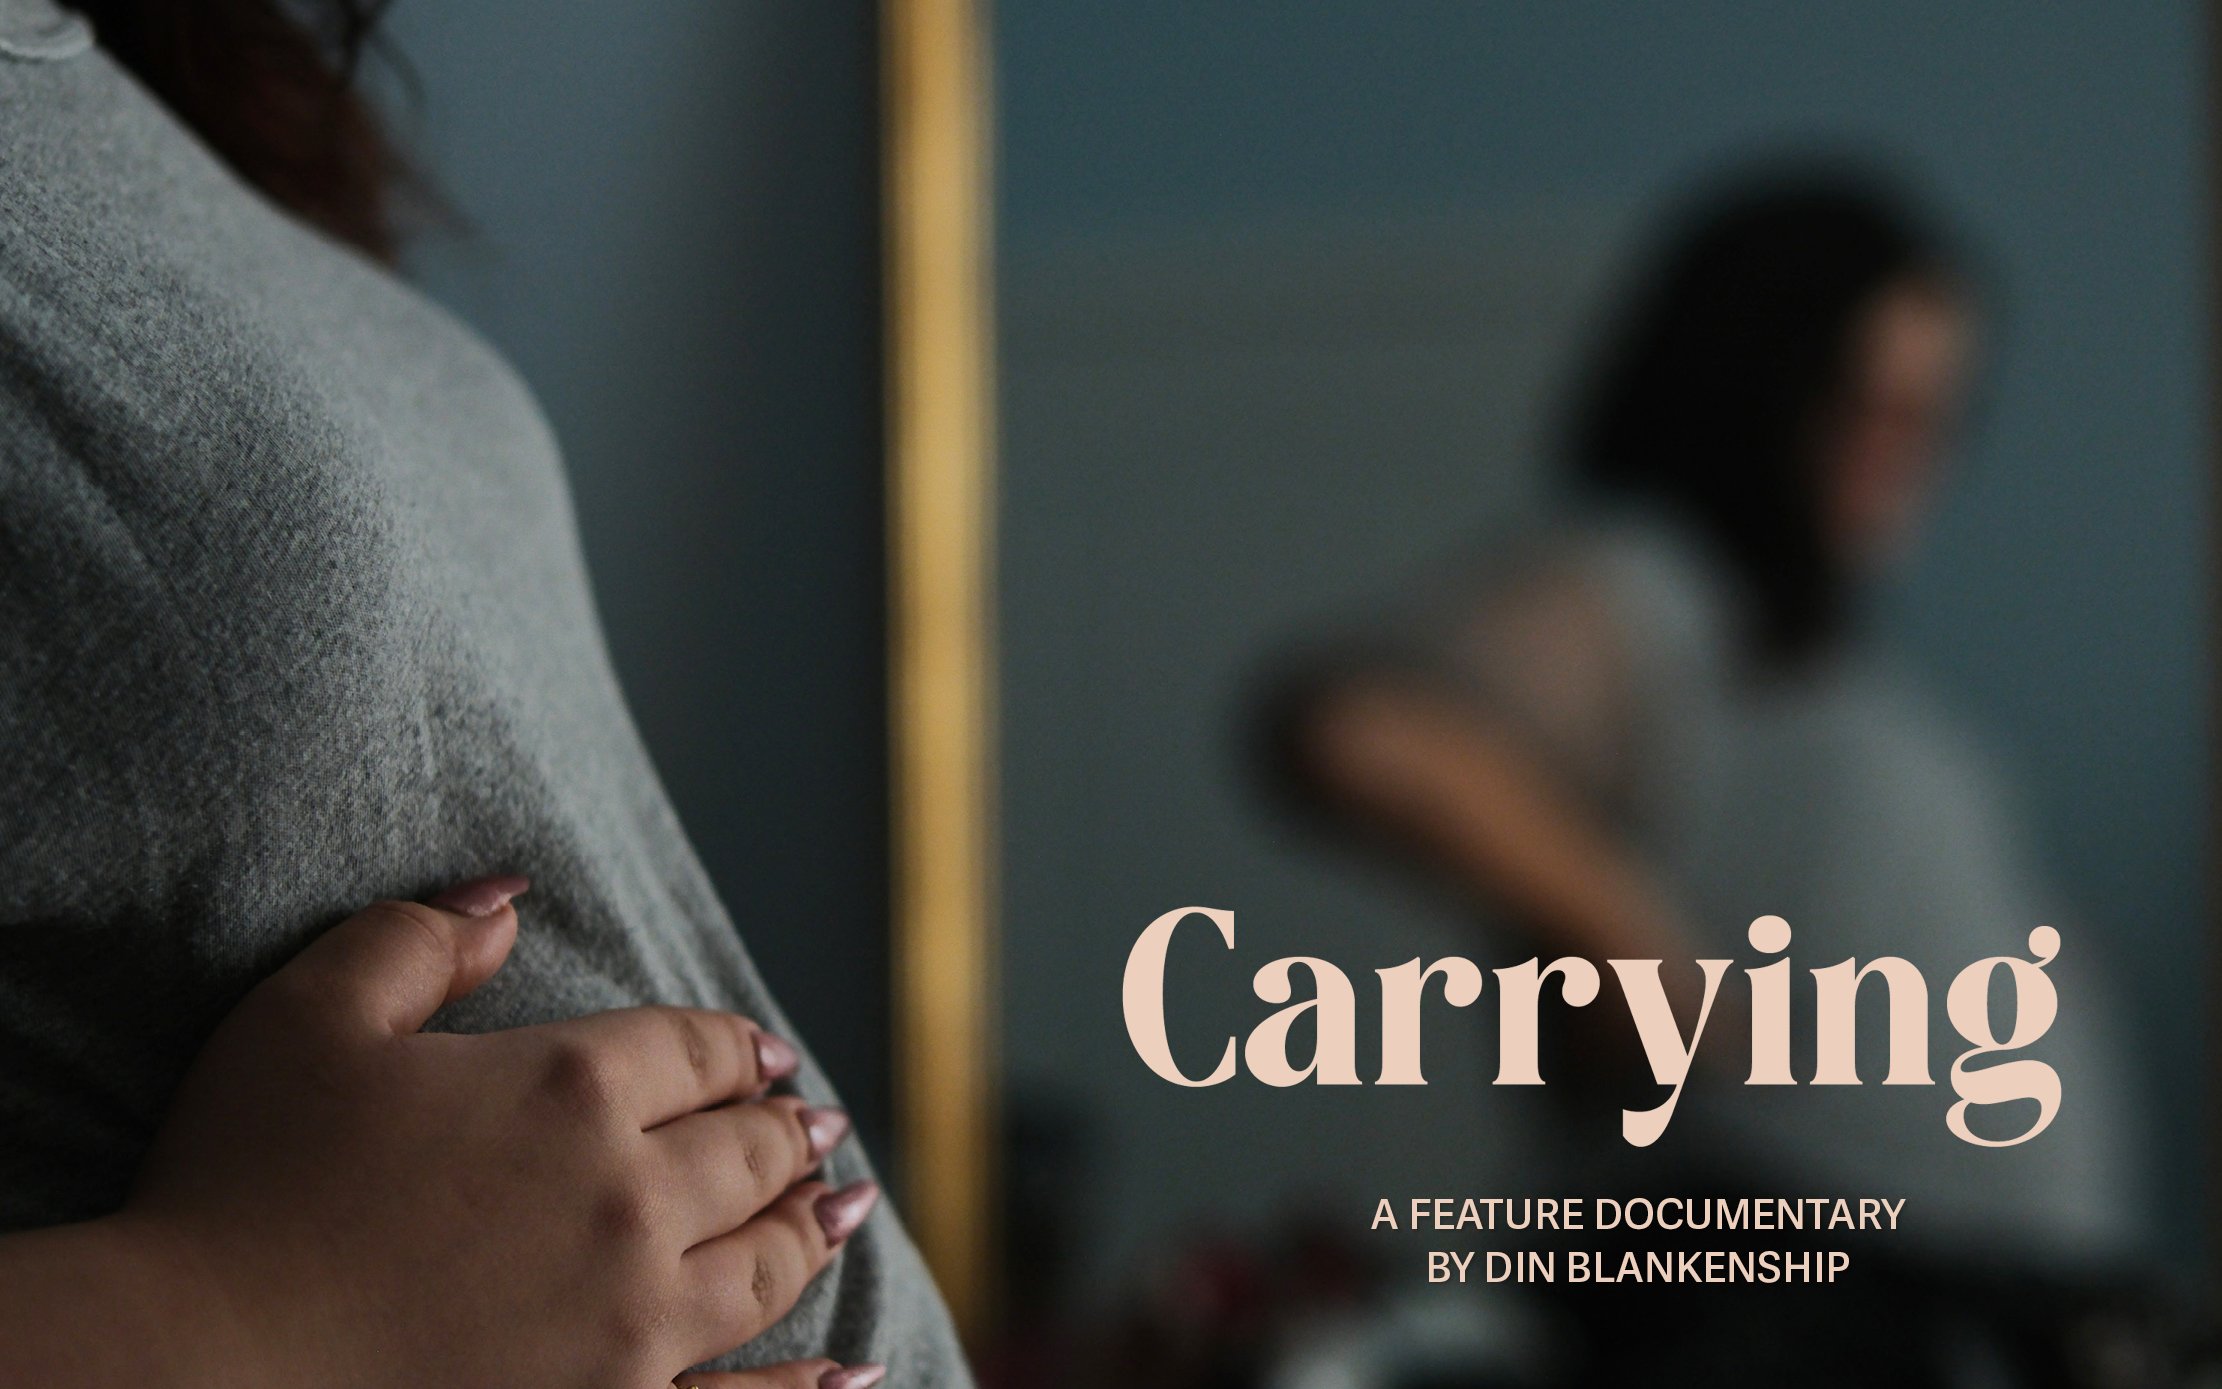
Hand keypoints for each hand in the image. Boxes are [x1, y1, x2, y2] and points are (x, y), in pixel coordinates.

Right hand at [111, 877, 882, 1387]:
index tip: (761, 1054)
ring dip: (809, 1228)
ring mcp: (632, 1323)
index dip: (734, 1048)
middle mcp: (628, 1199)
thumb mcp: (308, 1016)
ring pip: (763, 1263)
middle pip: (748, 1153)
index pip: (695, 1050)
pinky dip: (813, 1387)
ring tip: (839, 1208)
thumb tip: (511, 892)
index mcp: (570, 1086)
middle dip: (785, 1132)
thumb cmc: (234, 1184)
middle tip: (812, 1127)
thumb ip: (418, 938)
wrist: (186, 1369)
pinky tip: (860, 1370)